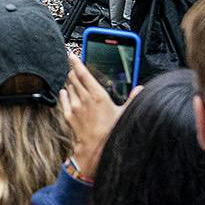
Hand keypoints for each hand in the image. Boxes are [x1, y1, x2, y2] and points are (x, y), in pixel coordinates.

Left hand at [61, 56, 128, 178]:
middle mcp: (84, 98)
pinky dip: (64, 94)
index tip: (72, 55)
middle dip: (74, 71)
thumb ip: (132, 99)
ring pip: (69, 87)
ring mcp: (75, 107)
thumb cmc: (111, 132)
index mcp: (97, 95)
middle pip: (74, 78)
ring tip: (72, 79)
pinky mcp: (69, 116)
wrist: (96, 149)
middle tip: (74, 67)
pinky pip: (64, 100)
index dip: (76, 62)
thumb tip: (140, 88)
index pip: (84, 73)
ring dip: (70, 82)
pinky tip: (65, 92)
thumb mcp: (125, 114)